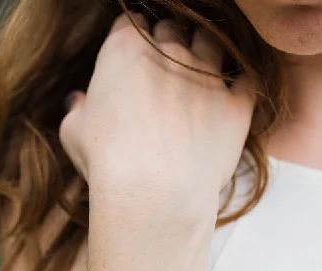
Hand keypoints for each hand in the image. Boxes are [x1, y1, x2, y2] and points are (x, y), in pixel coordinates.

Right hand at [59, 12, 254, 227]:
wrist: (154, 194)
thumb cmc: (108, 164)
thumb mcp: (75, 134)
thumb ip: (79, 110)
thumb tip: (80, 104)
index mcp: (125, 49)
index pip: (130, 26)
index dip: (131, 46)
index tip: (130, 67)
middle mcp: (170, 51)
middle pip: (171, 30)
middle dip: (166, 47)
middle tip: (161, 80)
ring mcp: (208, 75)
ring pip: (211, 43)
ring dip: (203, 54)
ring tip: (196, 82)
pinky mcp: (237, 104)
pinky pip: (247, 80)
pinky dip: (239, 84)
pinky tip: (229, 98)